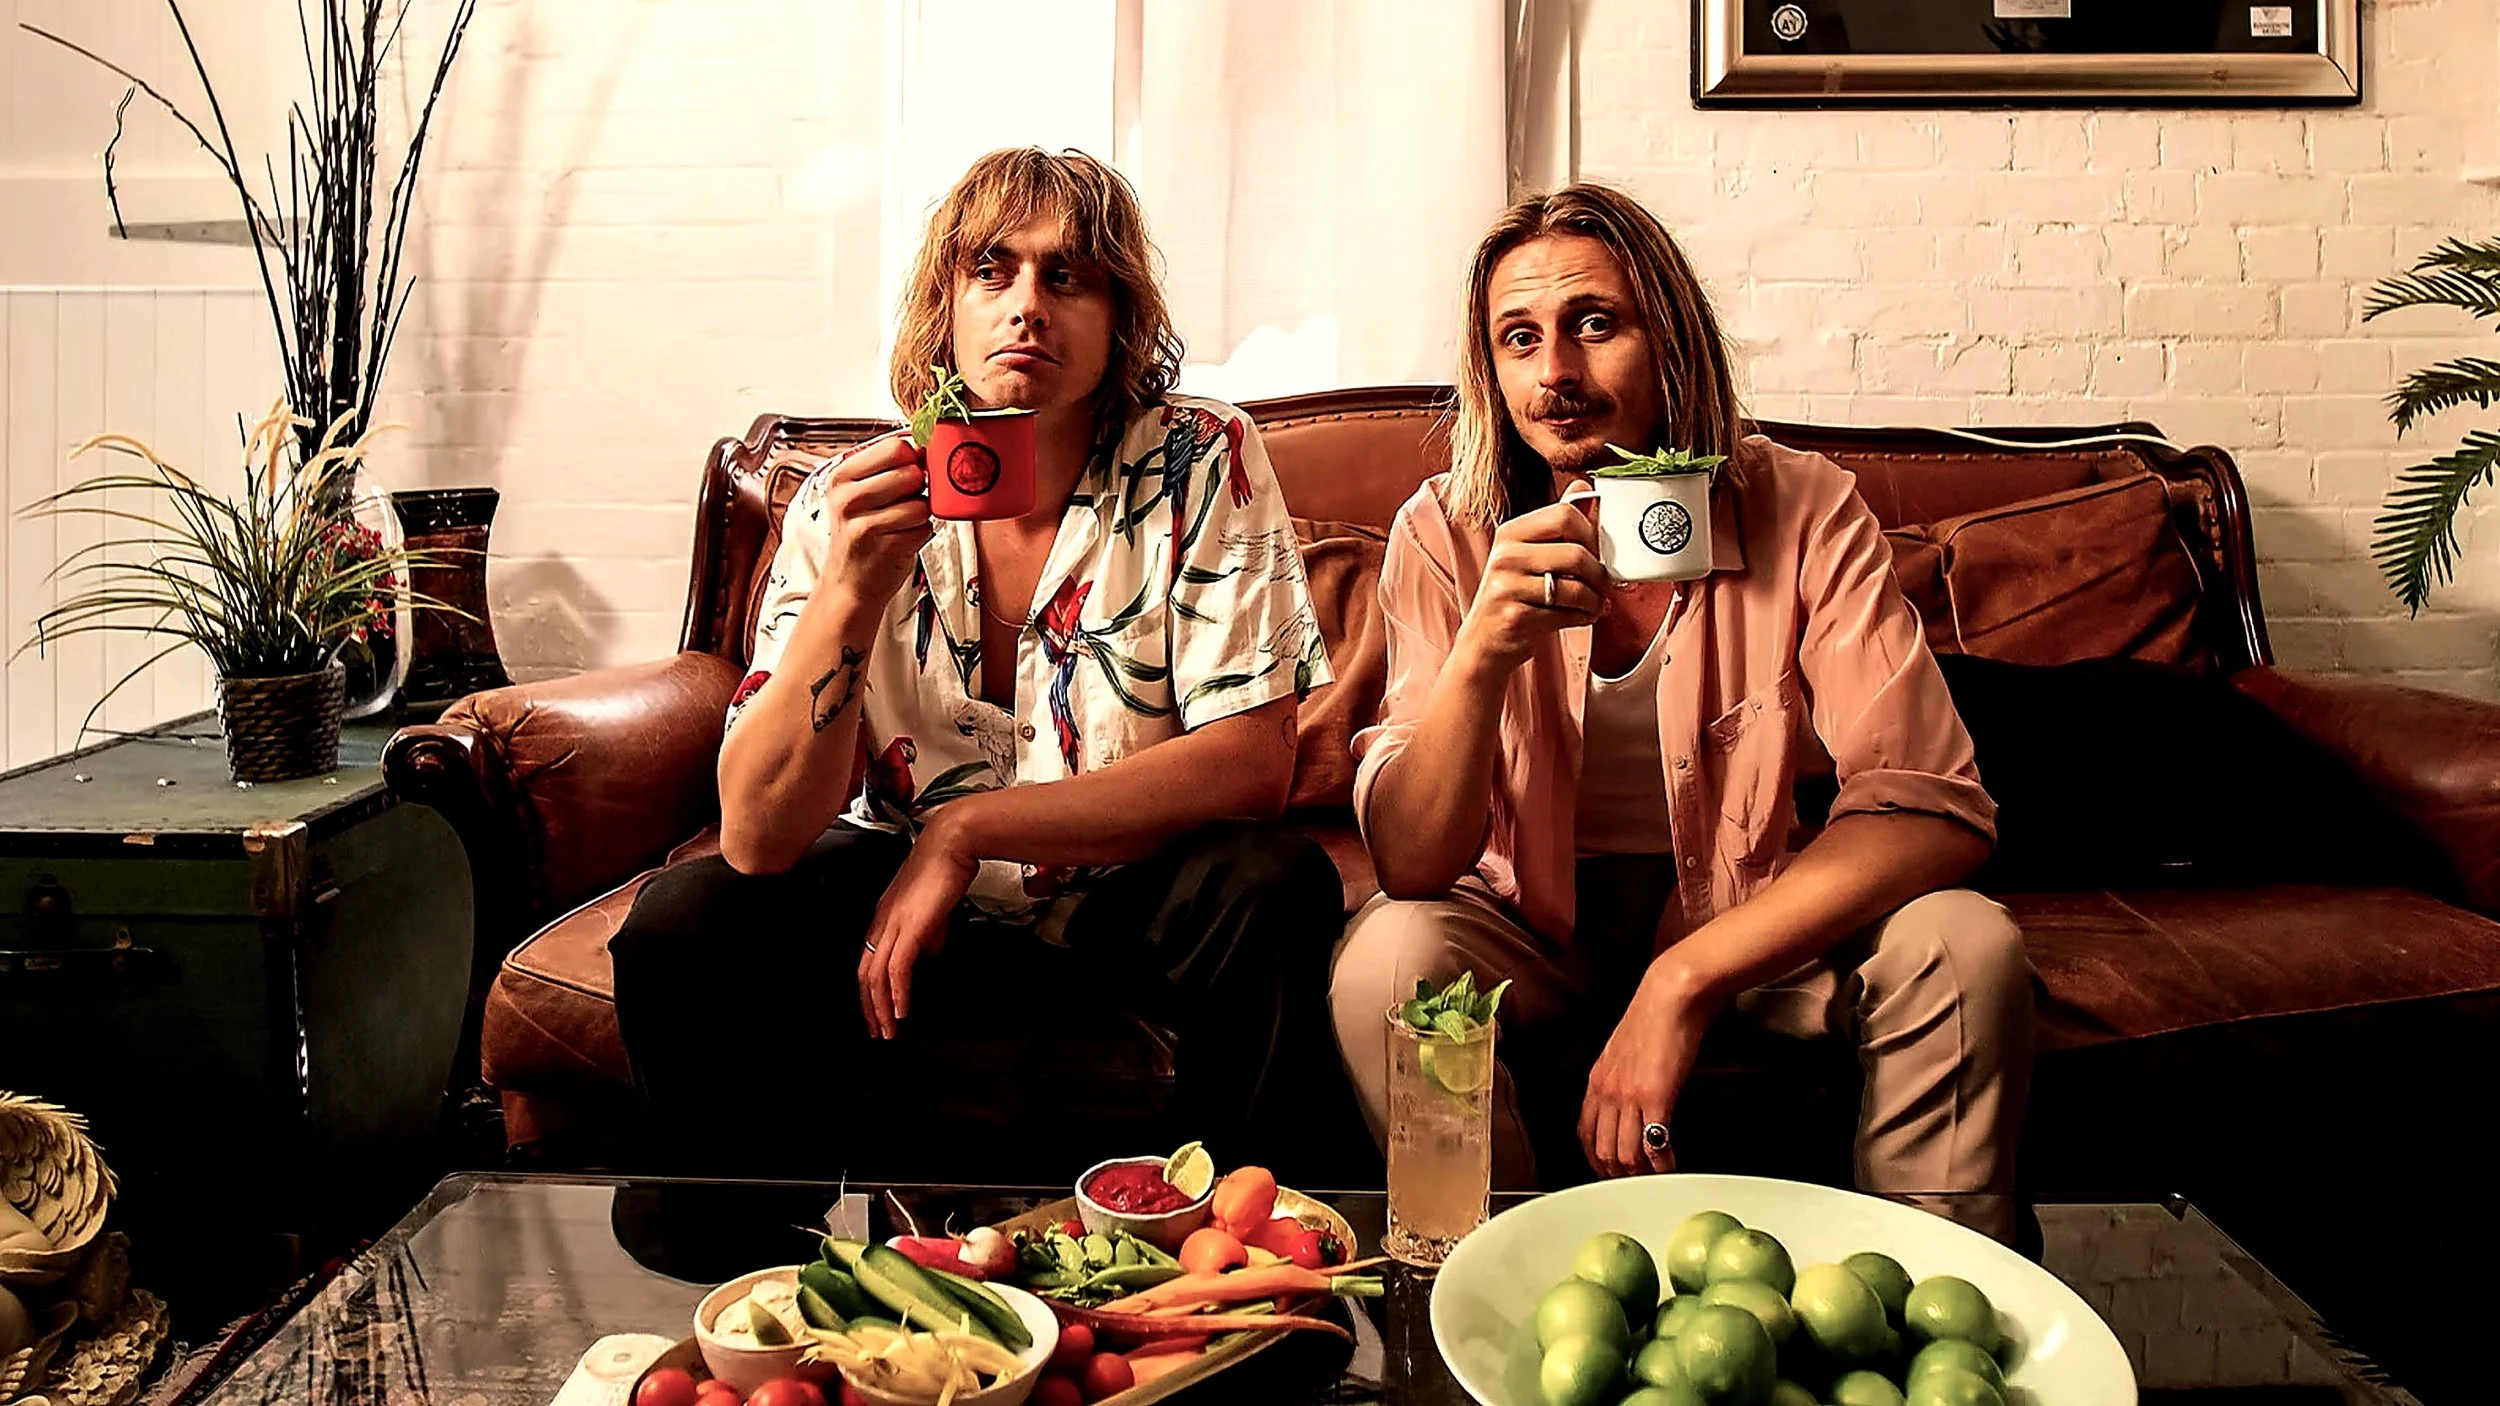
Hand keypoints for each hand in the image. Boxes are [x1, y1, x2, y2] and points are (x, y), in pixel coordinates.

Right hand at [820, 434, 933, 609]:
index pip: (896, 447)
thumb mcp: (859, 493)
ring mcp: (865, 524)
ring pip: (921, 502)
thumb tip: (926, 444)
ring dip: (921, 513)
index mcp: (842, 476)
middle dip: (918, 486)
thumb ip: (887, 467)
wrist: (849, 582)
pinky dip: (921, 533)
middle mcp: (848, 498)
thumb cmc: (861, 534)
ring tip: (901, 522)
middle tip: (904, 501)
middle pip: (912, 472)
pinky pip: (925, 527)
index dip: (913, 457)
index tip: (911, 469)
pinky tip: (901, 539)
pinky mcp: (886, 547)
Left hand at [857, 815, 978, 1038]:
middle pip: (865, 973)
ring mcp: (894, 924)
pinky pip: (897, 968)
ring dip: (881, 1008)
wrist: (953, 842)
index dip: (870, 990)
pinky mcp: (910, 926)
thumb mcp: (932, 905)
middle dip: (869, 1008)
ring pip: (876, 975)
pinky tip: (901, 1010)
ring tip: (889, 1030)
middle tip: (878, 1032)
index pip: (868, 960)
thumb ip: (928, 929)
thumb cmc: (945, 866)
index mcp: (884, 916)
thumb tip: (929, 949)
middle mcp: (882, 922)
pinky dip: (897, 993)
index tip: (877, 1012)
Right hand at [1453, 479, 1607, 673]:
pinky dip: (1582, 618)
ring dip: (1594, 601)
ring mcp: (1506, 587)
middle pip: (1575, 553)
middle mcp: (1505, 555)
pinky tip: (1581, 617)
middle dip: (1599, 574)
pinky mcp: (1514, 616)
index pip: (1565, 515)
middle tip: (1604, 585)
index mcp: (1511, 532)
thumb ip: (1558, 522)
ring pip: (1574, 588)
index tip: (1598, 552)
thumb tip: (1585, 487)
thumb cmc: (1514, 594)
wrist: (1484, 640)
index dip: (1592, 534)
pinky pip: (1565, 615)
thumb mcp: (1530, 553)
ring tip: (1595, 605)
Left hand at [1579, 973, 1709, 1178]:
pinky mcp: (1655, 1097)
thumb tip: (1631, 1101)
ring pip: (1624, 1155)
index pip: (1584, 1133)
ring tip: (1656, 1182)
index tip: (1610, 1172)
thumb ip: (1621, 1078)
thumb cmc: (1655, 1017)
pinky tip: (1671, 1169)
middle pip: (1602, 1151)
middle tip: (1637, 1185)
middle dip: (1618, 1174)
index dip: (1595, 1159)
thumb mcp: (1624, 1050)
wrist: (1671, 995)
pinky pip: (1653, 1145)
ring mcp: (1629, 1097)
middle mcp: (1606, 1092)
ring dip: (1640, 1175)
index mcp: (1597, 1081)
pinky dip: (1662, 1165)